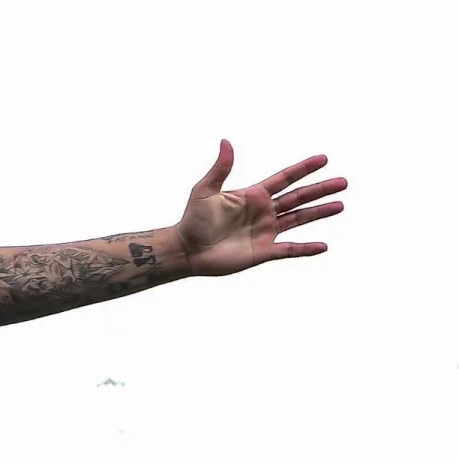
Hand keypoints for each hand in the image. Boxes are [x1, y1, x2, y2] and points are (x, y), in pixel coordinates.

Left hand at [174, 140, 345, 276]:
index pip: (285, 178)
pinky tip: (323, 246)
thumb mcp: (205, 191)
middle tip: (344, 182)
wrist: (186, 250)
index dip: (304, 169)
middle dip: (321, 190)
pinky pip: (289, 249)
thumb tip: (226, 142)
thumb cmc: (192, 220)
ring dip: (319, 213)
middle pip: (299, 198)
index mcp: (253, 195)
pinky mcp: (263, 251)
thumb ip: (220, 168)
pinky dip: (306, 248)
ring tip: (340, 206)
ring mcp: (265, 231)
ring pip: (299, 220)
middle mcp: (263, 212)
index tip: (324, 159)